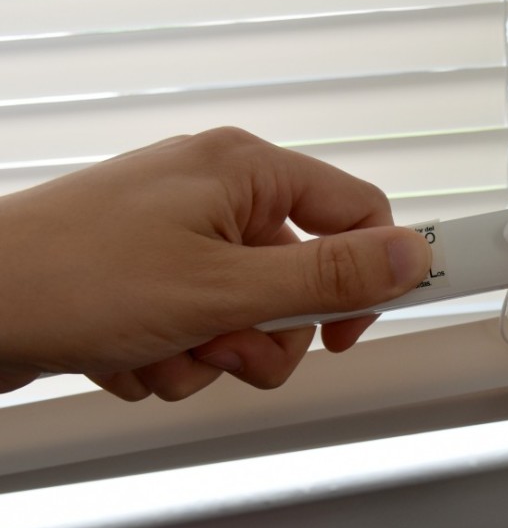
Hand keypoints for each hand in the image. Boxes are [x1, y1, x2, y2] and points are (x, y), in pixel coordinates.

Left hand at [0, 128, 430, 399]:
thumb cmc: (74, 278)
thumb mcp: (224, 289)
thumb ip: (329, 279)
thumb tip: (413, 255)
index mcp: (246, 171)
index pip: (356, 212)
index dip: (367, 276)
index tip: (351, 331)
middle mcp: (218, 193)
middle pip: (300, 280)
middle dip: (264, 335)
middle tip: (226, 346)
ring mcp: (180, 234)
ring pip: (250, 316)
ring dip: (212, 354)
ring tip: (162, 350)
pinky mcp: (150, 273)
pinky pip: (201, 328)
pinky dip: (173, 356)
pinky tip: (129, 352)